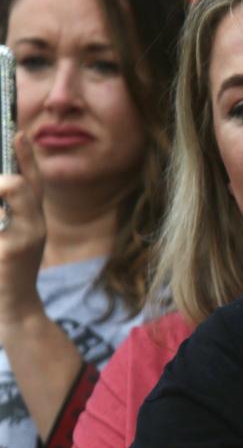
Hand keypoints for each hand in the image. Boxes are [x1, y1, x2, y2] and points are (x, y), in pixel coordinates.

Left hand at [0, 134, 46, 336]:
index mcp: (32, 222)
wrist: (13, 314)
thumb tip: (0, 188)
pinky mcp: (9, 253)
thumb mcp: (8, 242)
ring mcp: (24, 240)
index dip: (28, 157)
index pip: (34, 182)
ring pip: (8, 192)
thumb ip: (6, 215)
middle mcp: (35, 227)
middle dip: (1, 180)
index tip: (18, 133)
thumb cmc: (3, 276)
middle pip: (21, 184)